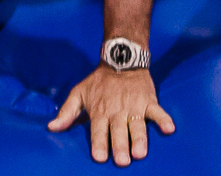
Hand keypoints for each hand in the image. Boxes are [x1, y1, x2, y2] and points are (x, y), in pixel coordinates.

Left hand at [47, 65, 174, 165]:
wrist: (120, 59)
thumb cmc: (98, 82)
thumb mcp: (78, 93)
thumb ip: (66, 112)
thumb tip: (51, 127)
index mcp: (99, 111)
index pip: (98, 130)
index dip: (99, 143)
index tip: (100, 157)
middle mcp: (116, 111)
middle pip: (118, 131)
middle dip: (120, 145)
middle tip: (122, 160)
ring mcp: (134, 106)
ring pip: (137, 125)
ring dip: (139, 138)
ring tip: (140, 153)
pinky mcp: (148, 101)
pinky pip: (157, 111)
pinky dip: (164, 119)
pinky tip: (169, 129)